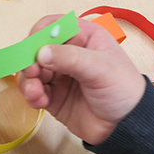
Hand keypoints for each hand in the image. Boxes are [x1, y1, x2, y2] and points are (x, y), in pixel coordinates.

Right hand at [18, 15, 145, 144]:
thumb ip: (70, 58)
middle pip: (36, 50)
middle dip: (29, 62)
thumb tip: (40, 53)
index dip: (39, 35)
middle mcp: (68, 54)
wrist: (126, 126)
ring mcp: (59, 76)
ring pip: (31, 71)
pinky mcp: (53, 96)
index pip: (53, 26)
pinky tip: (40, 101)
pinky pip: (33, 91)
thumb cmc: (123, 90)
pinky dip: (31, 95)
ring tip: (35, 92)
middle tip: (32, 74)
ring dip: (28, 81)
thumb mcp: (100, 68)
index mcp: (83, 38)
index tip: (32, 49)